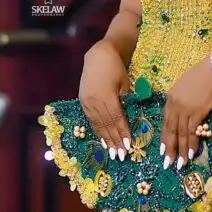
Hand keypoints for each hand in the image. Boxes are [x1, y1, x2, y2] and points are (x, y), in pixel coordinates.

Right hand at [79, 40, 131, 160]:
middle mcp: (95, 101)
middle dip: (114, 141)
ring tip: (111, 152)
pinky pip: (90, 120)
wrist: (98, 55)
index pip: (116, 119)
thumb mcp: (125, 83)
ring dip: (105, 139)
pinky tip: (101, 140)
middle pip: (106, 124)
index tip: (128, 146)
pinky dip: (97, 131)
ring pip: (97, 124)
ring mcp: (87, 102)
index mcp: (107, 96)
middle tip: (121, 155)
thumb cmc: (116, 68)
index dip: (122, 133)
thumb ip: (125, 100)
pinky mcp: (82, 101)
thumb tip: (128, 118)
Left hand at [160, 55, 211, 170]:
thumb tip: (187, 116)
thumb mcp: (188, 86)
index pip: (166, 121)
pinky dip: (192, 144)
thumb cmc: (207, 74)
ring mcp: (185, 108)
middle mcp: (175, 104)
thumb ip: (184, 100)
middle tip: (168, 163)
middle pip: (170, 130)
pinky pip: (192, 131)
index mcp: (171, 97)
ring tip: (181, 164)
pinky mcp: (197, 112)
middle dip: (169, 148)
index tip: (163, 150)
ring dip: (181, 150)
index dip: (165, 137)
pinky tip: (192, 153)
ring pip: (180, 133)